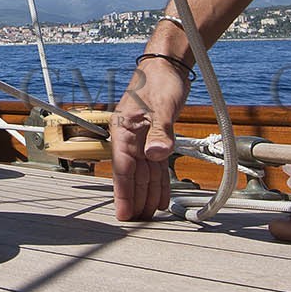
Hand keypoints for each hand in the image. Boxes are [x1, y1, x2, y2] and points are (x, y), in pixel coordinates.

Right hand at [111, 60, 186, 220]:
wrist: (167, 66)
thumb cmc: (159, 81)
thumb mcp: (161, 106)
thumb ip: (160, 132)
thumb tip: (156, 155)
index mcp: (125, 132)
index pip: (123, 169)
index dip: (123, 194)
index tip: (124, 215)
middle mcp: (131, 139)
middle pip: (132, 176)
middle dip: (135, 200)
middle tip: (139, 225)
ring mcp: (144, 140)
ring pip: (145, 174)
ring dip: (148, 194)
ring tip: (150, 217)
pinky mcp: (157, 138)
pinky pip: (156, 166)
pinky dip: (160, 182)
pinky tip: (162, 198)